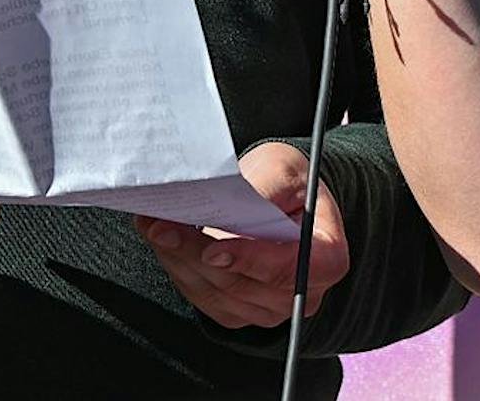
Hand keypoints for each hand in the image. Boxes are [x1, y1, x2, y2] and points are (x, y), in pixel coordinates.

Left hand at [136, 141, 349, 328]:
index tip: (213, 250)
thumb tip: (230, 202)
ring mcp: (270, 308)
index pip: (291, 269)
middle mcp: (301, 293)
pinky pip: (206, 298)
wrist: (280, 195)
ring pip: (219, 293)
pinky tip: (163, 242)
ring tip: (154, 228)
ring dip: (180, 261)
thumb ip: (263, 189)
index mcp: (326, 256)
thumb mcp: (282, 169)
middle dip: (196, 254)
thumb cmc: (287, 181)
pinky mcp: (241, 311)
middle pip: (245, 285)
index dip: (251, 261)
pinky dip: (180, 270)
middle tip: (163, 227)